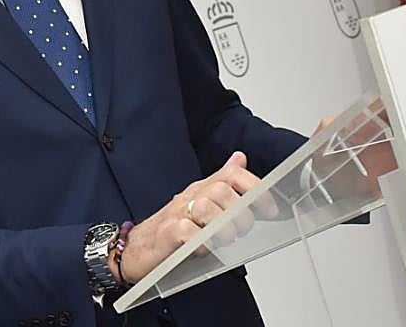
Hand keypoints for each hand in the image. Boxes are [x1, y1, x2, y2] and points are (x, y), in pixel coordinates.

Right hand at [113, 151, 261, 284]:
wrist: (135, 247)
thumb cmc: (172, 227)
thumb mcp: (200, 201)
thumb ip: (222, 181)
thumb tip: (240, 158)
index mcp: (202, 188)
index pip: (232, 174)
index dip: (255, 187)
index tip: (269, 208)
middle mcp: (191, 196)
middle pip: (223, 191)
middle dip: (242, 213)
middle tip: (244, 230)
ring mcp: (177, 213)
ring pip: (208, 209)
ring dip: (225, 228)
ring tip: (227, 240)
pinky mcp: (167, 233)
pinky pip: (188, 232)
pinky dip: (202, 242)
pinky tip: (205, 248)